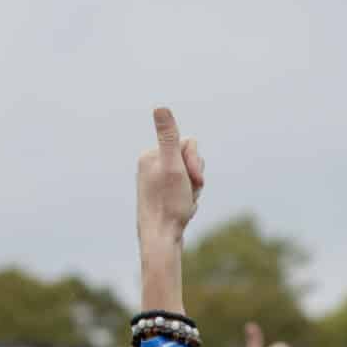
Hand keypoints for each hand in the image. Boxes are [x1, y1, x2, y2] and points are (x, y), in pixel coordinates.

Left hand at [139, 107, 206, 243]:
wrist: (160, 240)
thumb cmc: (168, 205)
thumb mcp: (173, 167)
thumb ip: (168, 137)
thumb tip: (160, 107)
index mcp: (150, 155)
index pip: (188, 144)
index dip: (195, 162)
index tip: (192, 179)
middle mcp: (150, 166)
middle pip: (189, 160)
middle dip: (195, 177)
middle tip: (188, 195)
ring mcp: (156, 182)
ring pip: (190, 176)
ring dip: (194, 190)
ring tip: (185, 204)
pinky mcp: (161, 197)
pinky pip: (186, 191)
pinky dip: (189, 201)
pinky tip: (182, 212)